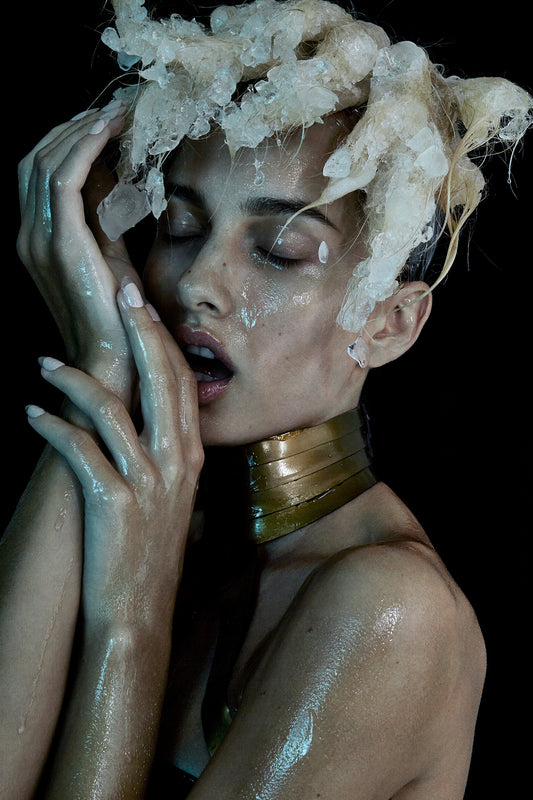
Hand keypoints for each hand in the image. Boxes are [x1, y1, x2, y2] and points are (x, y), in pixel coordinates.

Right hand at [17, 102, 139, 403]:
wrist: (111, 360)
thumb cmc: (118, 316)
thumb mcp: (111, 257)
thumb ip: (103, 219)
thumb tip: (112, 176)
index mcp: (40, 239)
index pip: (41, 172)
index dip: (68, 139)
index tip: (104, 120)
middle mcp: (31, 236)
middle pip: (36, 160)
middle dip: (73, 127)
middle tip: (113, 109)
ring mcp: (40, 241)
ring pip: (46, 163)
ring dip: (81, 131)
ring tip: (116, 113)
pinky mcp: (62, 245)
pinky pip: (65, 180)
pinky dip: (84, 148)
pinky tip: (109, 130)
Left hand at [26, 283, 203, 623]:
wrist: (139, 612)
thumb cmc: (150, 551)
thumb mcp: (173, 496)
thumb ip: (168, 451)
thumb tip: (151, 413)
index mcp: (191, 456)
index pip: (182, 381)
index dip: (161, 337)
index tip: (140, 302)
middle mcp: (177, 462)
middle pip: (161, 379)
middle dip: (138, 330)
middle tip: (116, 289)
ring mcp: (148, 482)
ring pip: (114, 409)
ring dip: (74, 379)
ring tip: (41, 364)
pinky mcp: (115, 504)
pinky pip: (80, 451)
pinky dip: (52, 427)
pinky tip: (30, 413)